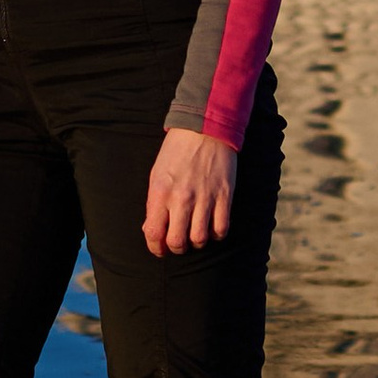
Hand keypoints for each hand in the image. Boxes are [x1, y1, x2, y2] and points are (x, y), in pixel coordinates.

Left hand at [143, 125, 235, 256]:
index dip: (155, 248)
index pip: (154, 233)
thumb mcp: (157, 174)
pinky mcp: (225, 196)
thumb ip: (154, 203)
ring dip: (196, 242)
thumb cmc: (177, 151)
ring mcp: (205, 198)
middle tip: (178, 242)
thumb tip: (152, 230)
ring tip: (195, 233)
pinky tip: (212, 226)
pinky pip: (221, 229)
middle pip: (178, 242)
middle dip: (176, 248)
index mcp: (160, 191)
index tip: (159, 248)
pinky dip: (216, 234)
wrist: (205, 128)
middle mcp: (181, 198)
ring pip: (200, 240)